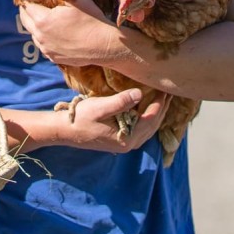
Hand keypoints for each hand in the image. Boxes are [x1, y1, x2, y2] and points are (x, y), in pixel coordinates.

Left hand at [19, 0, 114, 66]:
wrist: (103, 45)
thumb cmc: (91, 20)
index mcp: (43, 20)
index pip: (26, 7)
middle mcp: (40, 36)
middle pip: (25, 21)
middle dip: (26, 11)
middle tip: (30, 4)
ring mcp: (46, 49)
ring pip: (33, 35)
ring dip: (35, 26)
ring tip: (43, 19)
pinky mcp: (53, 58)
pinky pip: (43, 46)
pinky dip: (44, 38)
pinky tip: (53, 34)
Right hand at [56, 89, 170, 152]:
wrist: (64, 131)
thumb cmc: (81, 118)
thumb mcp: (100, 107)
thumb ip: (121, 101)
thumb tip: (139, 94)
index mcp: (127, 138)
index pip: (151, 119)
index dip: (159, 104)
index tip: (165, 90)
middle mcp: (128, 144)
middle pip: (152, 126)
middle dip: (162, 109)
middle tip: (169, 93)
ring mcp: (124, 143)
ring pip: (147, 129)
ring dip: (156, 115)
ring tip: (162, 100)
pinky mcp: (119, 140)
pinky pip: (140, 130)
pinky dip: (147, 120)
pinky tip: (146, 110)